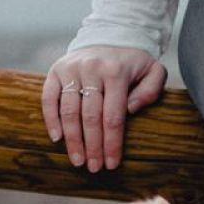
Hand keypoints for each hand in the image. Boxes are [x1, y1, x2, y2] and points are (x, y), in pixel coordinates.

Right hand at [41, 46, 166, 172]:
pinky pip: (49, 98)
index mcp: (116, 72)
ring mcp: (71, 69)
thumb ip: (151, 91)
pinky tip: (57, 138)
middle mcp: (92, 69)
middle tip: (94, 168)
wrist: (110, 34)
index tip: (112, 164)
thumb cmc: (133, 62)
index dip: (112, 143)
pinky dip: (51, 119)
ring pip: (69, 111)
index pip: (113, 116)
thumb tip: (130, 110)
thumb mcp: (153, 71)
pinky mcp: (56, 70)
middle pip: (90, 117)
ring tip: (78, 161)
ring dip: (72, 139)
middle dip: (93, 146)